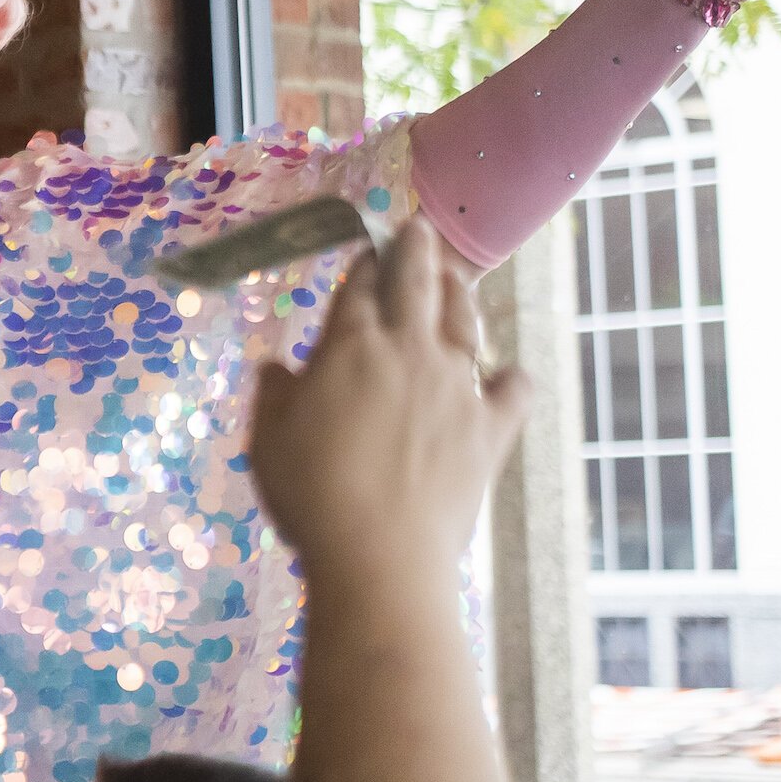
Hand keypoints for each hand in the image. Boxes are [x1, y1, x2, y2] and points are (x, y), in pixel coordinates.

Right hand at [246, 218, 532, 590]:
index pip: (359, 289)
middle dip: (416, 249)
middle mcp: (409, 350)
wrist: (382, 553)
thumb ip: (274, 394)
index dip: (362, 265)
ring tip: (457, 278)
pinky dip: (512, 378)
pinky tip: (510, 375)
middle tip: (419, 227)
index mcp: (351, 346)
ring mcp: (457, 386)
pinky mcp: (491, 427)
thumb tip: (279, 367)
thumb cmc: (312, 494)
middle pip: (416, 284)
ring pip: (464, 323)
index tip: (366, 249)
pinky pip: (513, 390)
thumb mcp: (268, 441)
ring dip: (460, 294)